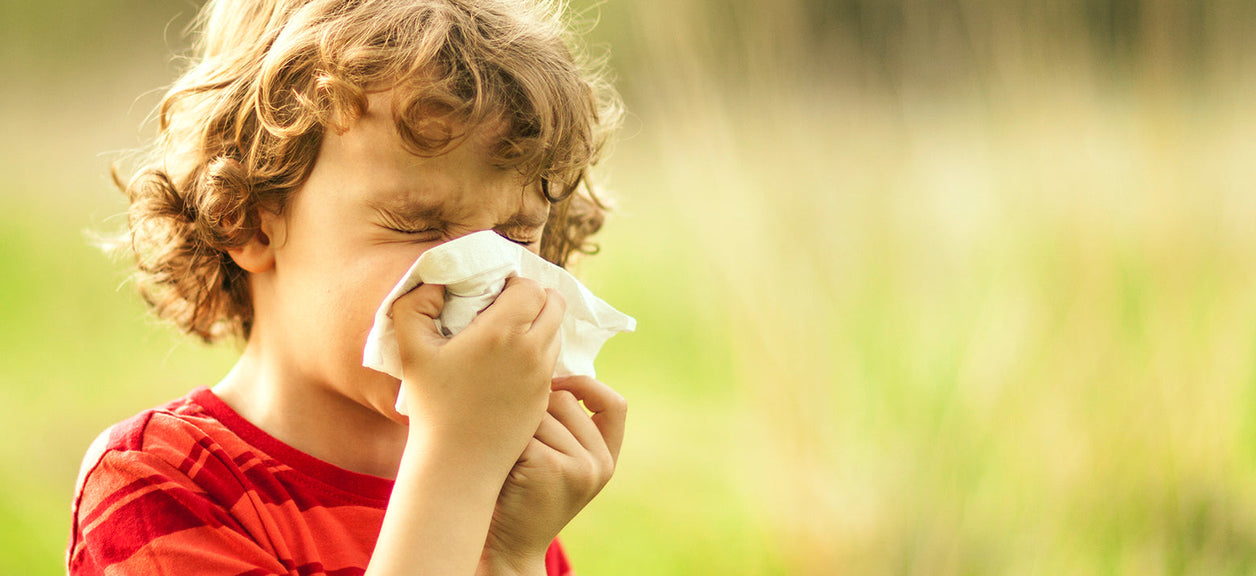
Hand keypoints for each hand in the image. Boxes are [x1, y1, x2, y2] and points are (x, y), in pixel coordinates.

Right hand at [392, 277, 565, 463]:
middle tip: (506, 307)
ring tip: (506, 335)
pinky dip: (538, 353)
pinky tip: (510, 362)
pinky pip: (551, 361)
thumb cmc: (432, 405)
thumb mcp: (411, 350)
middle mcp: (531, 350)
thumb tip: (435, 283)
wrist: (458, 463)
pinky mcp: (545, 398)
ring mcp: (542, 376)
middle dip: (535, 299)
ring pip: (556, 332)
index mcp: (503, 332)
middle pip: (555, 304)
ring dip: (539, 325)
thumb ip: (415, 305)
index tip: (492, 294)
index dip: (513, 284)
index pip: (531, 287)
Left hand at [478, 376, 627, 575]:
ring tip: (507, 456)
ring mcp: (578, 467)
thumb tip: (546, 365)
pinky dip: (503, 439)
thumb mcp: (558, 462)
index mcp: (606, 459)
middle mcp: (600, 463)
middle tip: (515, 442)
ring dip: (515, 425)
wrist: (506, 545)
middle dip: (534, 409)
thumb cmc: (521, 493)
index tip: (557, 384)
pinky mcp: (549, 467)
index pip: (615, 404)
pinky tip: (499, 463)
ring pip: (540, 411)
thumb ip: (566, 425)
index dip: (587, 386)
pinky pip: (521, 427)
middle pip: (564, 399)